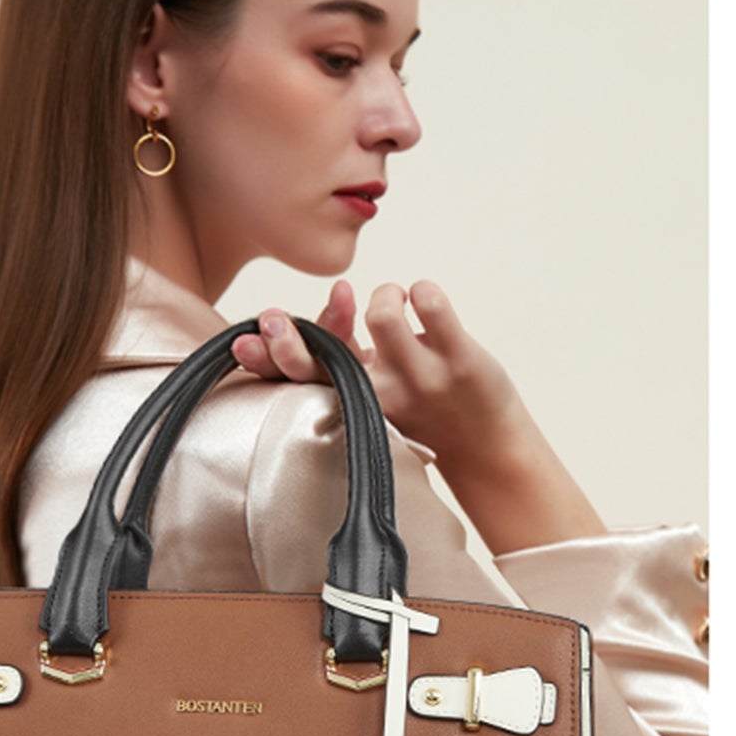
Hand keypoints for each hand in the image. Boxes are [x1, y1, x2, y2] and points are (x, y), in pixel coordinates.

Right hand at [230, 279, 523, 475]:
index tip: (247, 338)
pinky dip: (423, 290)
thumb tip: (282, 321)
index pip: (301, 379)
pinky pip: (432, 306)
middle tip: (275, 317)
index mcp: (354, 401)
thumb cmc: (422, 406)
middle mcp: (381, 394)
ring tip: (395, 299)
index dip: (267, 359)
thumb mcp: (371, 389)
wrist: (487, 445)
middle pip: (322, 365)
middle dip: (289, 339)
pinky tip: (423, 298)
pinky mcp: (461, 361)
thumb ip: (336, 355)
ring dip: (384, 295)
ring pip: (384, 317)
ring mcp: (421, 377)